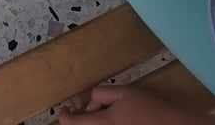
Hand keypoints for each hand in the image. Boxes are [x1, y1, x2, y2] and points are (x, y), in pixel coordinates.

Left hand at [57, 82, 208, 121]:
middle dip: (83, 118)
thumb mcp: (123, 92)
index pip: (73, 124)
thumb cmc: (149, 107)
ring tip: (107, 112)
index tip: (65, 109)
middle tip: (90, 108)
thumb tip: (90, 104)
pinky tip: (118, 120)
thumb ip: (102, 95)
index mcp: (105, 124)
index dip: (65, 116)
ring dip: (95, 122)